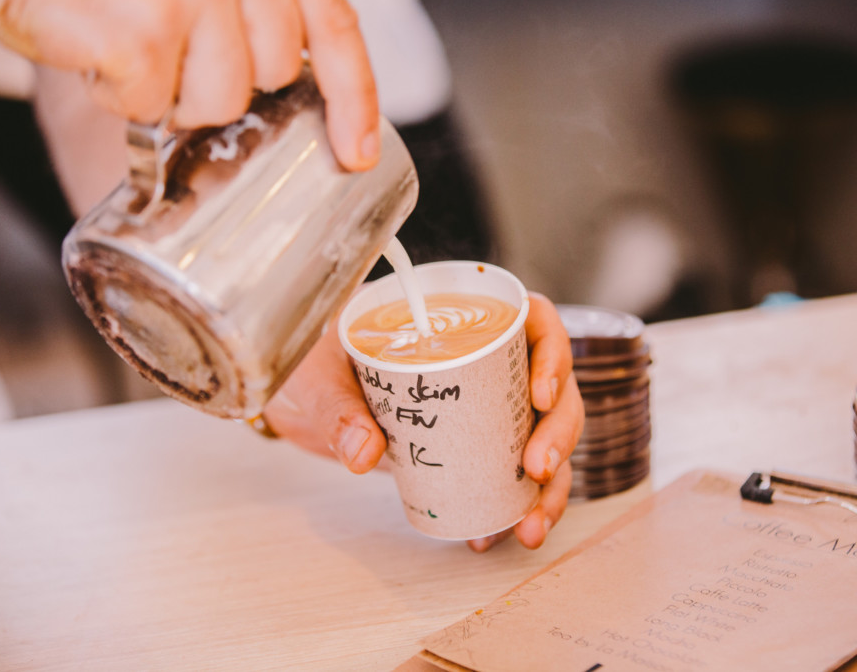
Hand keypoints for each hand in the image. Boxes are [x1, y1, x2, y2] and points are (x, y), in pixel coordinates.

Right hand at [0, 0, 378, 169]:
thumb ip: (246, 8)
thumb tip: (286, 83)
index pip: (333, 25)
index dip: (352, 97)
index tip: (354, 152)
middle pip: (275, 71)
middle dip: (225, 80)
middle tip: (172, 50)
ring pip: (222, 101)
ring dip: (173, 95)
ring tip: (130, 47)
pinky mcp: (145, 31)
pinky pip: (153, 108)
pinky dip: (118, 96)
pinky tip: (95, 50)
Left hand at [262, 291, 583, 551]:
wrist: (299, 396)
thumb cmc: (315, 362)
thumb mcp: (317, 370)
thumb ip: (336, 405)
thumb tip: (364, 452)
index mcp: (461, 321)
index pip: (532, 321)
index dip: (554, 353)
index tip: (541, 395)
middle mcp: (488, 363)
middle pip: (553, 389)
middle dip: (558, 433)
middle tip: (535, 469)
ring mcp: (487, 409)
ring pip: (544, 438)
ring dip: (550, 485)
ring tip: (530, 525)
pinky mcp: (475, 449)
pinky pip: (512, 477)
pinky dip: (514, 508)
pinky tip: (498, 535)